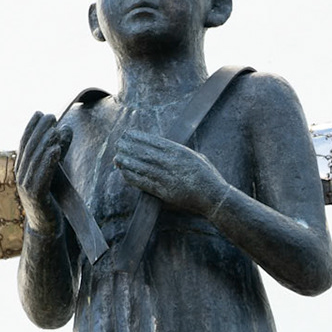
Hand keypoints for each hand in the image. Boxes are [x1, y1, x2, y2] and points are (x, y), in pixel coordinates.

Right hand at [15, 111, 72, 233]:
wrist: (46, 226)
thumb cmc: (50, 197)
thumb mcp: (54, 169)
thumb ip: (58, 149)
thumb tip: (65, 128)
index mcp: (21, 168)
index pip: (25, 143)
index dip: (31, 128)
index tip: (40, 113)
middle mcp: (20, 176)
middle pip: (30, 149)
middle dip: (39, 131)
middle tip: (50, 116)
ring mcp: (26, 187)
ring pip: (35, 160)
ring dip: (45, 143)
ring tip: (54, 130)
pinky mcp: (36, 196)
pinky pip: (42, 175)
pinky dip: (49, 161)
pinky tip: (56, 149)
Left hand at [113, 130, 230, 216]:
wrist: (214, 197)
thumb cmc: (208, 177)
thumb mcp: (196, 157)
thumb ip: (180, 152)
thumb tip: (166, 148)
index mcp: (180, 152)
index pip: (155, 142)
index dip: (139, 137)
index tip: (129, 133)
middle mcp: (172, 163)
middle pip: (145, 153)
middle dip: (130, 147)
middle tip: (118, 143)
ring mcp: (168, 178)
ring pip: (142, 167)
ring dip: (128, 162)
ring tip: (117, 157)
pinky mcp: (165, 192)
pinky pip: (145, 183)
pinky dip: (133, 178)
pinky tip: (124, 173)